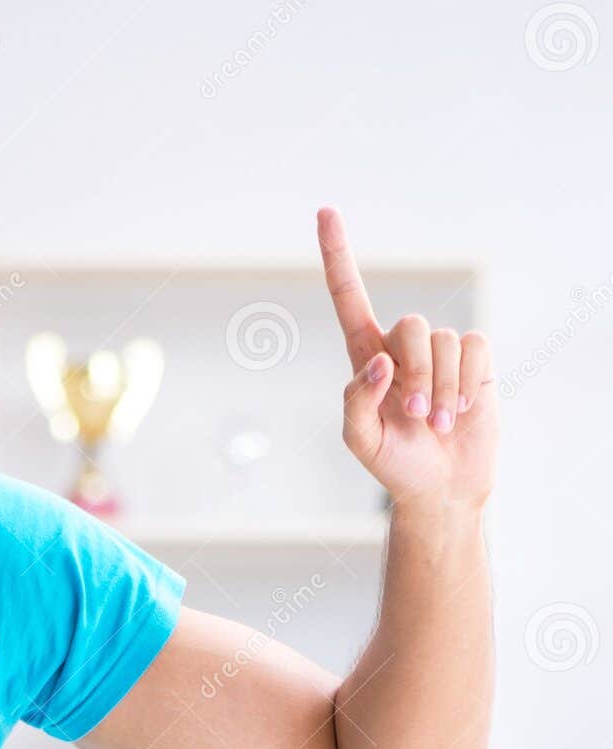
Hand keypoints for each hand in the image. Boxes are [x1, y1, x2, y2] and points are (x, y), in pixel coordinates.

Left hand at [318, 205, 497, 513]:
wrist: (440, 486)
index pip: (349, 297)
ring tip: (436, 423)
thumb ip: (357, 400)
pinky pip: (472, 348)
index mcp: (365, 357)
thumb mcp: (361, 440)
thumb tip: (379, 360)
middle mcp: (402, 346)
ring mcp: (440, 350)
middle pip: (410, 326)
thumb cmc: (395, 464)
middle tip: (415, 416)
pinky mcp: (474, 359)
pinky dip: (465, 383)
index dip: (338, 255)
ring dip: (440, 389)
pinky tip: (459, 411)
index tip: (326, 211)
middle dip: (415, 375)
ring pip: (442, 341)